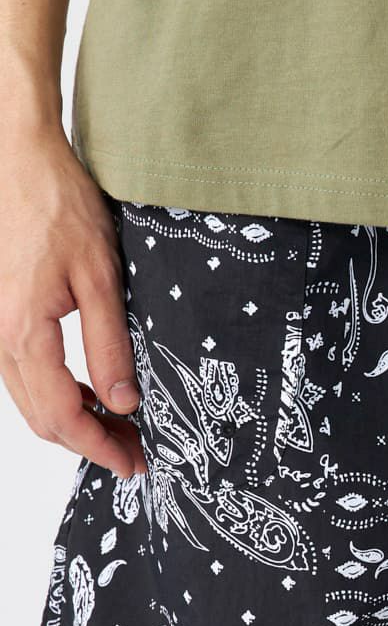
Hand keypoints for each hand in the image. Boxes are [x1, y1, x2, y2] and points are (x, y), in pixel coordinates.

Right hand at [0, 127, 145, 477]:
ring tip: (122, 428)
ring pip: (31, 400)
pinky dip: (59, 393)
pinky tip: (94, 393)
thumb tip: (124, 403)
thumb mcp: (102, 279)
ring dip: (75, 420)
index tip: (133, 463)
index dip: (99, 448)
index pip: (62, 416)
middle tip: (136, 453)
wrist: (20, 161)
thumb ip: (111, 346)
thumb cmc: (59, 207)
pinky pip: (25, 374)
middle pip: (42, 418)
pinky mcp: (1, 317)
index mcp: (23, 331)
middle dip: (89, 442)